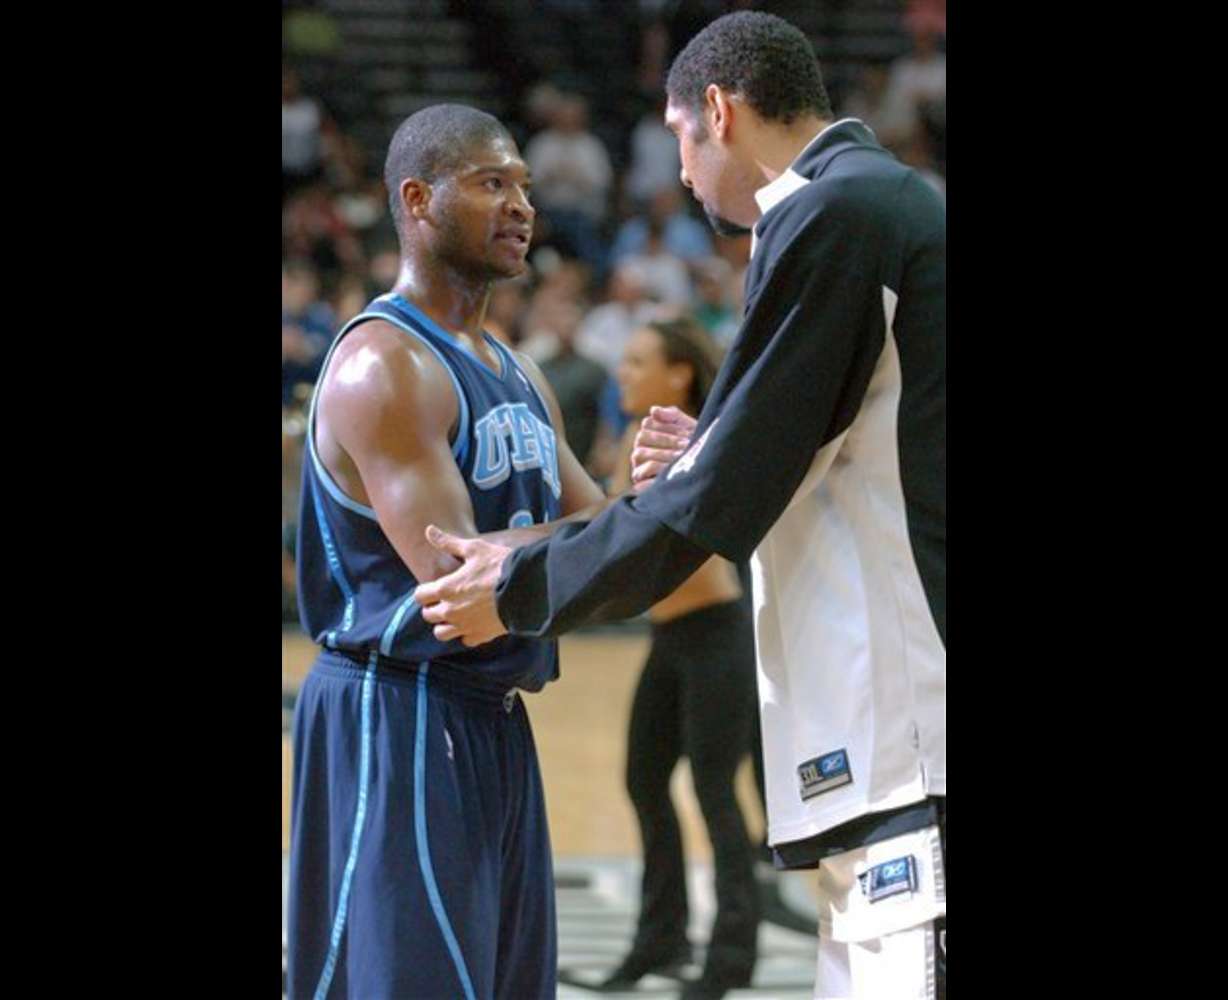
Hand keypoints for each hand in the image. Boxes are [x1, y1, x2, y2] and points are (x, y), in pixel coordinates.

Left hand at [414, 525, 513, 646]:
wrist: (526, 588)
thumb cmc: (499, 566)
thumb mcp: (474, 548)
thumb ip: (448, 543)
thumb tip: (429, 530)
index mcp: (445, 589)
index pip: (419, 596)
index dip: (424, 591)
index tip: (434, 587)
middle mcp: (451, 611)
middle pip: (428, 615)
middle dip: (433, 607)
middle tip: (446, 599)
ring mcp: (465, 626)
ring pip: (441, 633)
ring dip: (445, 624)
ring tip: (456, 615)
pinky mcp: (481, 636)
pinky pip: (465, 640)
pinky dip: (467, 634)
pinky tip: (474, 623)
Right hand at [630, 406, 695, 492]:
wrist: (706, 475)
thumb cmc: (697, 449)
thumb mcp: (689, 429)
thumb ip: (674, 416)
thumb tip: (653, 410)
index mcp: (648, 435)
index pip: (648, 423)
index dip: (667, 427)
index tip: (686, 433)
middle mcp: (640, 451)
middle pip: (642, 437)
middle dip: (666, 440)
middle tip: (685, 445)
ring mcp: (638, 468)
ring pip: (639, 454)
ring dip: (662, 454)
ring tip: (681, 457)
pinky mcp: (641, 486)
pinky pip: (640, 477)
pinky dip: (654, 474)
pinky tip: (671, 473)